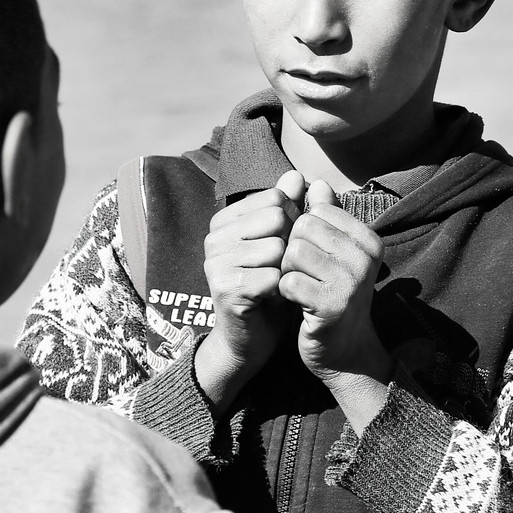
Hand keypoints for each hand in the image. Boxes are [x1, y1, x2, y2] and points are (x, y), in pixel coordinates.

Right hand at [194, 170, 304, 415]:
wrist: (249, 338)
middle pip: (277, 218)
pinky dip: (280, 291)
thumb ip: (289, 208)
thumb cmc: (268, 287)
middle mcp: (214, 237)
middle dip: (290, 245)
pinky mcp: (224, 288)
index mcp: (225, 220)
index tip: (282, 248)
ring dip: (285, 270)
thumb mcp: (281, 243)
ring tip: (274, 284)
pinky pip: (272, 277)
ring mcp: (216, 262)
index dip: (292, 223)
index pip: (276, 198)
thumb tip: (298, 175)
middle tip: (279, 269)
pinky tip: (270, 300)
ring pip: (277, 248)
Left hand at [279, 181, 391, 431]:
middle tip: (303, 274)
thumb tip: (312, 180)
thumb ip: (322, 217)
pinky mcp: (331, 305)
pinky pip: (288, 281)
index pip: (315, 212)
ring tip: (300, 287)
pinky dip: (284, 292)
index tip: (312, 259)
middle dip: (291, 251)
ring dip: (286, 272)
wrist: (344, 351)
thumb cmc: (332, 295)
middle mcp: (364, 257)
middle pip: (302, 229)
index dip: (301, 234)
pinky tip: (296, 303)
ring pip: (292, 253)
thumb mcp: (332, 253)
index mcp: (368, 239)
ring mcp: (351, 281)